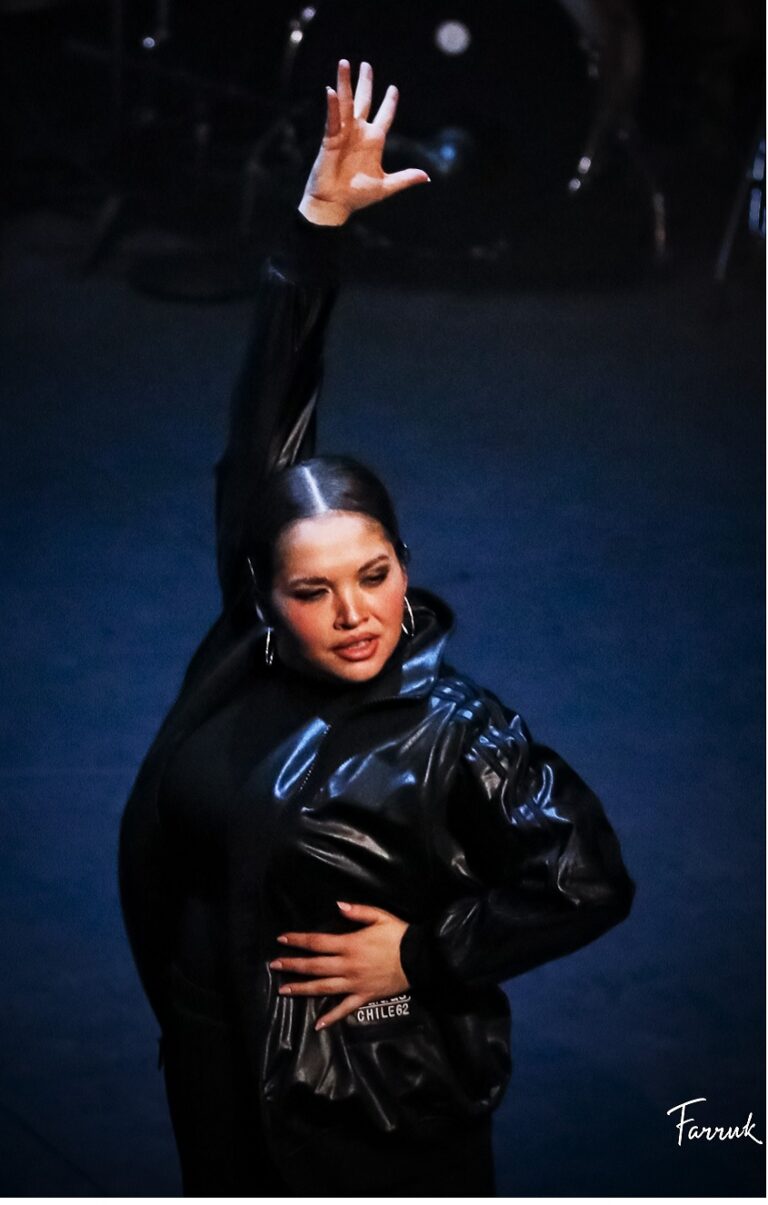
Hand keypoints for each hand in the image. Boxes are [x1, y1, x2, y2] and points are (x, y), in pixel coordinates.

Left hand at [269, 901, 410, 1029]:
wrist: (419, 959)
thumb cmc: (399, 935)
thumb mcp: (380, 916)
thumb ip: (357, 911)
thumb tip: (337, 905)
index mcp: (350, 944)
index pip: (317, 942)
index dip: (298, 940)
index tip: (282, 939)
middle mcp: (348, 965)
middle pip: (315, 966)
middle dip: (293, 965)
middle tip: (274, 965)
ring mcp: (354, 983)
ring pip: (323, 988)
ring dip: (302, 989)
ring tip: (284, 990)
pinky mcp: (364, 997)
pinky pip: (344, 1009)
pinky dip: (331, 1017)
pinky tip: (318, 1025)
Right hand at [298, 59, 429, 226]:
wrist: (335, 204)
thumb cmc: (358, 196)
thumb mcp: (386, 186)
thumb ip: (405, 178)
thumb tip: (427, 176)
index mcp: (374, 142)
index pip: (384, 116)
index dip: (389, 103)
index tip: (393, 88)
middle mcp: (359, 133)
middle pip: (363, 101)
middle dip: (364, 83)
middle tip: (365, 65)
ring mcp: (344, 134)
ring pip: (346, 103)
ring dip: (345, 83)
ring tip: (344, 63)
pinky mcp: (330, 139)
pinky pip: (332, 119)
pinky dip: (332, 106)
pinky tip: (332, 91)